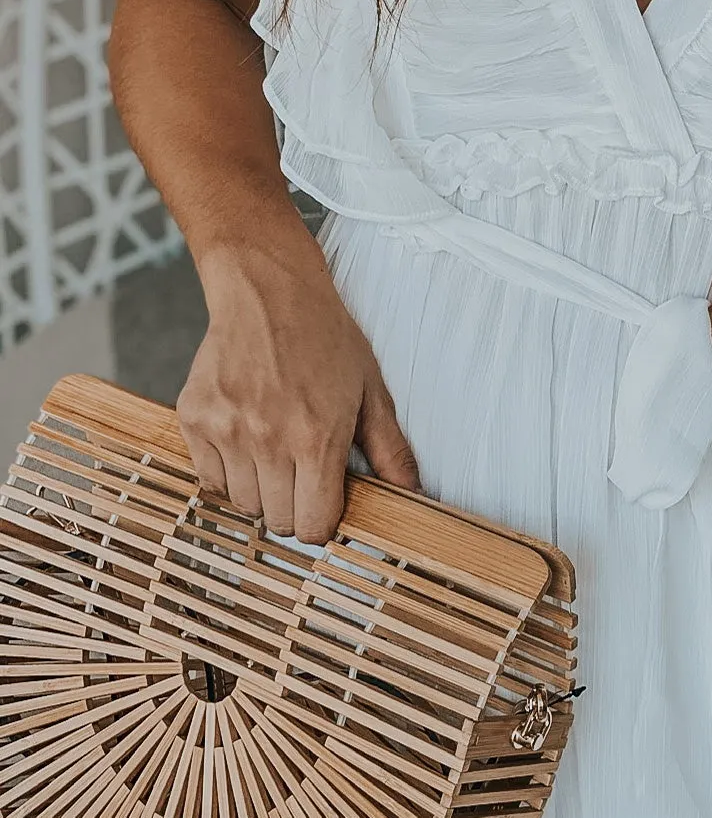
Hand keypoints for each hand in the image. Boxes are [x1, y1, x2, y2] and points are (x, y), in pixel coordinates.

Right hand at [177, 229, 419, 543]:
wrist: (267, 291)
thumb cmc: (325, 338)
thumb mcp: (370, 390)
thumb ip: (389, 448)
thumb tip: (410, 493)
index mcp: (317, 438)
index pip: (313, 526)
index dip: (322, 522)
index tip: (324, 502)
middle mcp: (268, 439)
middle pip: (277, 521)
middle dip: (293, 507)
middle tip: (299, 473)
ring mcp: (227, 429)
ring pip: (242, 503)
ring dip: (259, 489)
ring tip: (273, 450)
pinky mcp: (195, 417)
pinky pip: (209, 478)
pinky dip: (226, 471)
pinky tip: (244, 439)